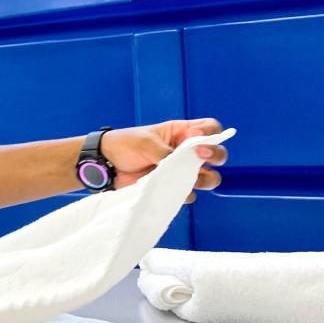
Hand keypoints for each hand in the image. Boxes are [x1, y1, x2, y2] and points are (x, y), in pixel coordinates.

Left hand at [99, 118, 227, 201]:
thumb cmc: (125, 145)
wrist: (107, 166)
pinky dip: (183, 193)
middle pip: (217, 154)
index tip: (197, 139)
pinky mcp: (173, 188)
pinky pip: (188, 194)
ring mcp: (181, 171)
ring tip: (189, 178)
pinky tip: (169, 189)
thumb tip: (183, 166)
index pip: (210, 128)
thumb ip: (166, 152)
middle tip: (201, 158)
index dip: (210, 133)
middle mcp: (186, 152)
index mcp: (181, 133)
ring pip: (209, 178)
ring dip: (204, 179)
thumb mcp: (146, 142)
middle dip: (216, 156)